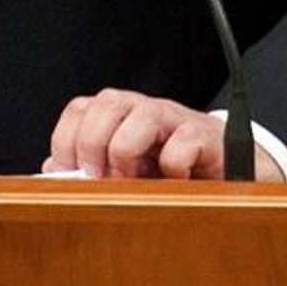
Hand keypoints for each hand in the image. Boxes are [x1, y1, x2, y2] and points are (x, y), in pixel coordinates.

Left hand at [42, 87, 280, 180]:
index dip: (66, 139)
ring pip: (142, 115)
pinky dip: (172, 167)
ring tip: (131, 183)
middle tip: (98, 180)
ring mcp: (176, 120)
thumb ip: (91, 171)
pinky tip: (175, 182)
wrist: (233, 174)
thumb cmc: (172, 175)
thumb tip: (52, 172)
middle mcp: (144, 110)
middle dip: (93, 144)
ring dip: (126, 153)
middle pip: (106, 102)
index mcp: (119, 117)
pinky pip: (181, 145)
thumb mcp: (126, 175)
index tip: (67, 174)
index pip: (80, 109)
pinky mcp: (206, 138)